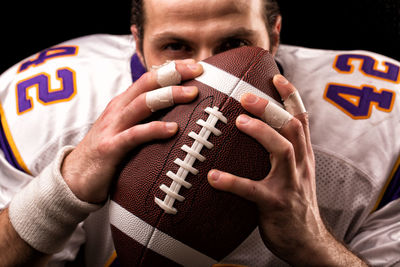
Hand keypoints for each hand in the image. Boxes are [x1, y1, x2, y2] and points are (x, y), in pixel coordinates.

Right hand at [62, 60, 202, 203]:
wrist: (74, 177)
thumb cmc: (107, 152)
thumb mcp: (125, 128)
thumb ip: (143, 118)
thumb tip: (174, 114)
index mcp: (123, 104)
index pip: (148, 78)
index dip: (171, 69)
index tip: (195, 64)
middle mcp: (118, 110)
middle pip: (147, 84)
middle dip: (173, 73)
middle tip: (198, 69)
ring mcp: (113, 127)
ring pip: (142, 103)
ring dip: (169, 95)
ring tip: (192, 93)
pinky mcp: (111, 148)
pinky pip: (135, 135)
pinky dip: (155, 129)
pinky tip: (173, 129)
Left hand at [208, 75, 366, 265]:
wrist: (307, 241)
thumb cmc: (295, 204)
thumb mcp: (296, 174)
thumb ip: (283, 153)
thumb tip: (259, 132)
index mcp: (303, 156)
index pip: (301, 119)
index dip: (290, 97)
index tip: (275, 77)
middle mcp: (300, 165)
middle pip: (291, 127)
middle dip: (271, 107)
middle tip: (246, 95)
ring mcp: (290, 184)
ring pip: (282, 150)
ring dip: (261, 132)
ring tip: (238, 121)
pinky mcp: (276, 204)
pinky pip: (253, 190)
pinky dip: (233, 181)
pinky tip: (214, 177)